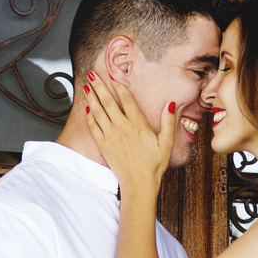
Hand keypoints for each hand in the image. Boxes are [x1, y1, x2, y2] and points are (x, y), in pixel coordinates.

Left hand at [81, 73, 174, 195]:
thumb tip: (170, 104)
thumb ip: (168, 121)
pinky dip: (89, 116)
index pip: (127, 99)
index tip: (113, 76)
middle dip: (99, 86)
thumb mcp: (166, 143)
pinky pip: (94, 127)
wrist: (139, 183)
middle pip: (108, 101)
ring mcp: (111, 136)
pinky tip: (87, 108)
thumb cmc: (154, 164)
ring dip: (91, 97)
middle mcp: (122, 127)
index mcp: (138, 125)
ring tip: (86, 86)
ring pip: (98, 111)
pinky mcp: (103, 145)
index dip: (119, 86)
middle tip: (91, 74)